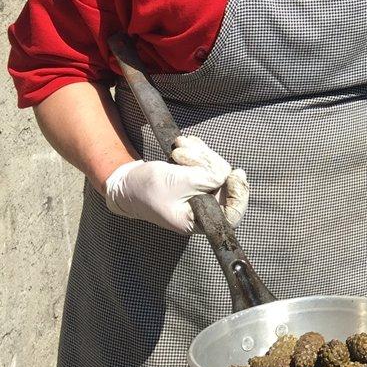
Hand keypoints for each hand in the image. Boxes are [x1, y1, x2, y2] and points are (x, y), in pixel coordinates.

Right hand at [104, 135, 248, 234]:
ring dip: (199, 154)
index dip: (239, 194)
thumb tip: (226, 175)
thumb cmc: (147, 188)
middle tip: (182, 154)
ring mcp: (201, 193)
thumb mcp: (177, 182)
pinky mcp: (197, 180)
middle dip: (208, 163)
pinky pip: (207, 162)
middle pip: (224, 184)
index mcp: (197, 220)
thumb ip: (206, 179)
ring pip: (216, 169)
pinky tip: (182, 146)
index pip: (232, 214)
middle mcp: (203, 208)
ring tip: (177, 149)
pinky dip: (197, 152)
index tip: (235, 174)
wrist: (127, 182)